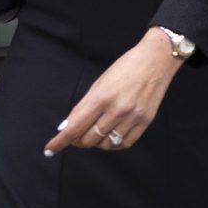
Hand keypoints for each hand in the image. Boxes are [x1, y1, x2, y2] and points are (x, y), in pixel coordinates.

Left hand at [43, 28, 185, 155]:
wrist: (157, 59)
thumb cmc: (126, 67)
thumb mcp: (100, 82)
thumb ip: (83, 106)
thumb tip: (66, 127)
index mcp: (102, 97)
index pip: (74, 128)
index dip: (60, 142)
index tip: (50, 149)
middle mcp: (117, 109)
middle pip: (88, 139)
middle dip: (78, 139)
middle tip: (78, 133)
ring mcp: (133, 116)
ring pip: (106, 144)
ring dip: (97, 142)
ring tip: (98, 131)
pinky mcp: (145, 121)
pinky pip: (124, 143)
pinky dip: (114, 143)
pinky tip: (112, 134)